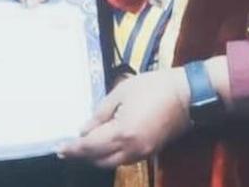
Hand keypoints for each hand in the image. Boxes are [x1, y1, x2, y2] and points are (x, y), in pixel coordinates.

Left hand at [59, 68, 190, 167]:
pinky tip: (104, 143)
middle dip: (83, 155)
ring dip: (97, 156)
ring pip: (112, 162)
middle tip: (69, 147)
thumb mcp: (122, 92)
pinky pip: (125, 159)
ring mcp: (143, 153)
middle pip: (99, 160)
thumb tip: (85, 130)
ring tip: (84, 145)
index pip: (90, 146)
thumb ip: (101, 113)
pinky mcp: (151, 152)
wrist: (188, 94)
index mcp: (123, 132)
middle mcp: (132, 149)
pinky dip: (111, 155)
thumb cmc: (154, 86)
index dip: (73, 148)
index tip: (59, 148)